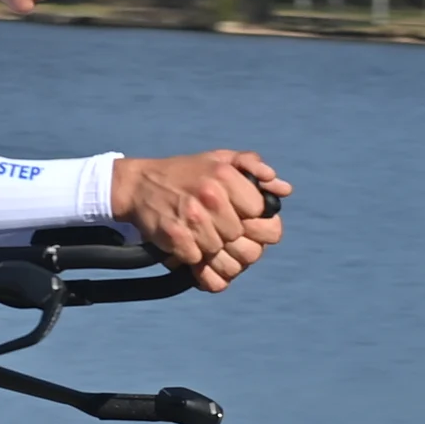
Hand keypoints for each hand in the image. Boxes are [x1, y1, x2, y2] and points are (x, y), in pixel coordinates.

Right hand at [108, 151, 290, 291]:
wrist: (139, 185)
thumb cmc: (186, 173)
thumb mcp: (219, 159)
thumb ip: (254, 167)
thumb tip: (285, 189)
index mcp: (226, 175)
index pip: (262, 215)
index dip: (253, 220)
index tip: (241, 217)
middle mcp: (211, 196)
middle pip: (245, 242)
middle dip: (234, 242)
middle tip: (221, 233)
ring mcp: (193, 219)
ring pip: (222, 256)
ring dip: (214, 253)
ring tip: (204, 239)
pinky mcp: (176, 238)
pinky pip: (199, 263)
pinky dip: (194, 260)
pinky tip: (189, 244)